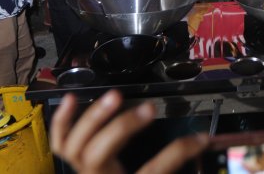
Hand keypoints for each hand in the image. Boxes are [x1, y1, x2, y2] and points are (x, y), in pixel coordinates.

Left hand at [50, 90, 208, 173]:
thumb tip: (201, 145)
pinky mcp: (77, 167)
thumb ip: (170, 166)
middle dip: (121, 127)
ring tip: (115, 96)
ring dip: (94, 117)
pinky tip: (73, 99)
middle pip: (98, 155)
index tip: (199, 138)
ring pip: (75, 146)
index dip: (177, 153)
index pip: (152, 171)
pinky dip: (63, 121)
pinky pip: (62, 144)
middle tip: (149, 109)